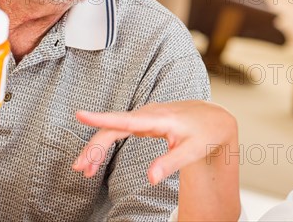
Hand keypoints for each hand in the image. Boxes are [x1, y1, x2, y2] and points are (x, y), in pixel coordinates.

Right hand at [73, 100, 236, 184]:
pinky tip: (97, 160)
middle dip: (94, 148)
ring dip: (96, 149)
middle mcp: (146, 114)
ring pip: (112, 130)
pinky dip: (105, 146)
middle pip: (112, 129)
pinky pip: (117, 131)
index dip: (101, 119)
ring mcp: (142, 116)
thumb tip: (150, 179)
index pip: (125, 120)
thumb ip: (171, 163)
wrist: (212, 117)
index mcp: (158, 119)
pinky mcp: (142, 121)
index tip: (80, 115)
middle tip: (80, 169)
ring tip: (84, 170)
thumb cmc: (204, 133)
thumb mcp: (193, 151)